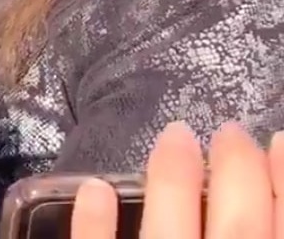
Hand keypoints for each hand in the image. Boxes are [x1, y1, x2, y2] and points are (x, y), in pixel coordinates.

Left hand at [71, 122, 283, 238]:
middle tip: (232, 130)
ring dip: (173, 182)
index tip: (278, 140)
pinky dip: (95, 226)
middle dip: (238, 173)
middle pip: (240, 229)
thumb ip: (257, 232)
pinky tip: (94, 189)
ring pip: (168, 236)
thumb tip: (249, 203)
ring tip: (176, 135)